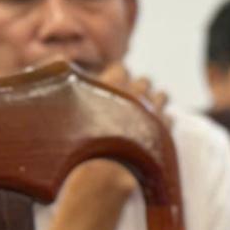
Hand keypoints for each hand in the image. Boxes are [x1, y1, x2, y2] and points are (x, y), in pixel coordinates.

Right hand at [60, 62, 164, 202]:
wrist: (102, 168)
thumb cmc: (76, 139)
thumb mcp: (60, 103)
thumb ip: (63, 80)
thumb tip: (60, 61)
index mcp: (112, 82)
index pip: (120, 68)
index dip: (115, 77)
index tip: (110, 85)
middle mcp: (135, 92)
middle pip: (143, 81)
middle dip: (136, 89)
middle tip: (127, 101)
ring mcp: (153, 111)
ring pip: (160, 96)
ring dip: (152, 102)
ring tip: (143, 113)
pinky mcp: (165, 131)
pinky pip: (170, 117)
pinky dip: (163, 121)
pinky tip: (153, 128)